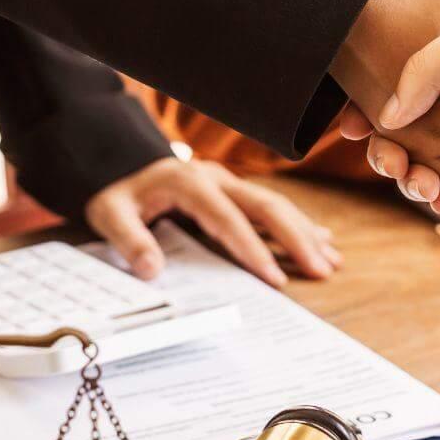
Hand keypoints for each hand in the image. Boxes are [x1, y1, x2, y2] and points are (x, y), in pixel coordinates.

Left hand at [84, 157, 338, 287]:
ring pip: (275, 204)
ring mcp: (228, 182)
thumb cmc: (116, 191)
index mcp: (188, 182)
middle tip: (320, 271)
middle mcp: (215, 178)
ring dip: (305, 232)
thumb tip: (152, 270)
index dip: (253, 249)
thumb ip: (129, 239)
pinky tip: (322, 239)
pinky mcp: (233, 190)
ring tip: (330, 261)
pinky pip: (270, 206)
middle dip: (296, 239)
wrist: (117, 160)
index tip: (275, 279)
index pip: (228, 219)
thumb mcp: (108, 212)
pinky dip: (298, 224)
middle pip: (266, 205)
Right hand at [332, 0, 439, 213]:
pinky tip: (438, 195)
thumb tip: (390, 116)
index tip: (351, 126)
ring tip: (414, 181)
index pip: (410, 94)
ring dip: (428, 179)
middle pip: (424, 137)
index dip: (379, 114)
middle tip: (383, 159)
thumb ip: (434, 65)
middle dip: (398, 153)